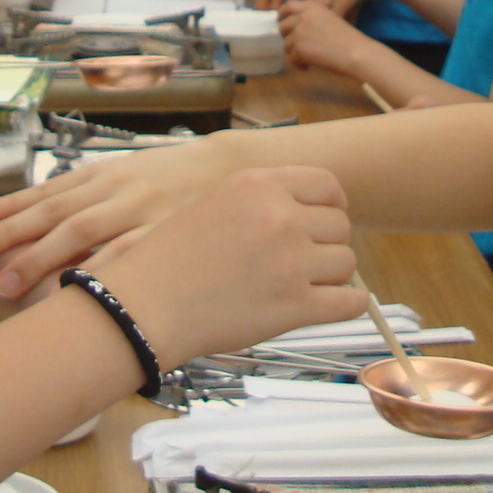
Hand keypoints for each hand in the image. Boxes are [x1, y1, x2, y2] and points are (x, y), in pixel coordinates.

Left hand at [0, 137, 240, 299]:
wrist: (232, 169)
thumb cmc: (170, 179)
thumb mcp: (126, 175)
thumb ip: (85, 195)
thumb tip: (32, 215)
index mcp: (103, 174)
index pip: (47, 192)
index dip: (10, 207)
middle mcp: (116, 188)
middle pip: (55, 212)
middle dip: (12, 234)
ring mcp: (142, 210)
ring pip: (83, 232)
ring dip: (43, 259)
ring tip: (9, 287)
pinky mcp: (167, 232)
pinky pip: (127, 253)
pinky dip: (99, 270)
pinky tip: (74, 288)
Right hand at [92, 166, 363, 364]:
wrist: (141, 307)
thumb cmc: (167, 262)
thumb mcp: (215, 204)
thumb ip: (263, 201)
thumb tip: (312, 214)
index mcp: (259, 185)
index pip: (328, 185)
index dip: (332, 206)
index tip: (325, 222)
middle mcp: (280, 216)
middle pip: (340, 226)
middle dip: (326, 245)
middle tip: (304, 263)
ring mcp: (290, 261)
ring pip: (346, 263)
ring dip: (331, 277)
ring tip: (300, 287)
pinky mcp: (295, 305)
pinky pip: (350, 301)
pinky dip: (345, 304)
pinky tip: (324, 306)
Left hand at [278, 0, 367, 77]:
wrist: (355, 52)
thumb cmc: (347, 37)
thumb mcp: (329, 17)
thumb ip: (312, 16)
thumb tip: (294, 21)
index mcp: (311, 7)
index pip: (288, 6)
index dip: (282, 14)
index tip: (282, 21)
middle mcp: (302, 17)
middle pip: (283, 27)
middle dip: (289, 37)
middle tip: (301, 46)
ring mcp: (299, 32)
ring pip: (286, 44)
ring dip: (295, 52)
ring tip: (309, 57)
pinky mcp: (299, 48)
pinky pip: (290, 58)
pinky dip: (299, 64)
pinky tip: (309, 66)